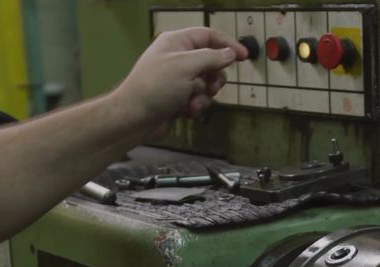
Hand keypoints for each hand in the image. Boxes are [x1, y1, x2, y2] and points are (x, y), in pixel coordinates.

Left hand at [112, 27, 247, 139]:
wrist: (135, 118)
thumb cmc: (156, 87)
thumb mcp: (186, 67)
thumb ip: (211, 58)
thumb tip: (230, 54)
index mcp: (177, 43)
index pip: (208, 36)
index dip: (227, 44)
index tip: (243, 57)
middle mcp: (178, 58)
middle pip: (211, 62)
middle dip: (214, 77)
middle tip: (212, 87)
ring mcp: (178, 78)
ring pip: (206, 83)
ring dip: (203, 96)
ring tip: (192, 103)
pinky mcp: (179, 97)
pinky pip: (198, 98)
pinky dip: (195, 106)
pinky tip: (185, 111)